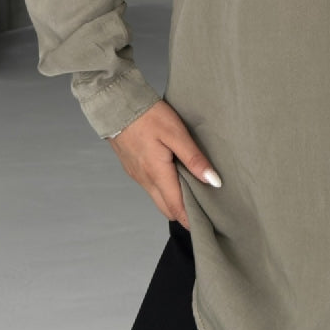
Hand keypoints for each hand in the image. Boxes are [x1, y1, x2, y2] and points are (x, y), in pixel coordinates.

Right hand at [107, 100, 220, 229]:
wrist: (116, 103)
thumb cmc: (148, 116)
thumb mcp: (176, 134)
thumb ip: (194, 159)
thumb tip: (213, 181)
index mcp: (157, 174)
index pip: (176, 208)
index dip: (191, 220)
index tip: (206, 226)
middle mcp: (144, 179)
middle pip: (167, 208)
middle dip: (184, 214)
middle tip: (205, 212)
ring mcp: (137, 174)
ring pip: (158, 198)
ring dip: (174, 202)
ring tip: (195, 196)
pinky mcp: (133, 167)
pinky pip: (151, 187)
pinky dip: (165, 190)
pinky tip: (177, 179)